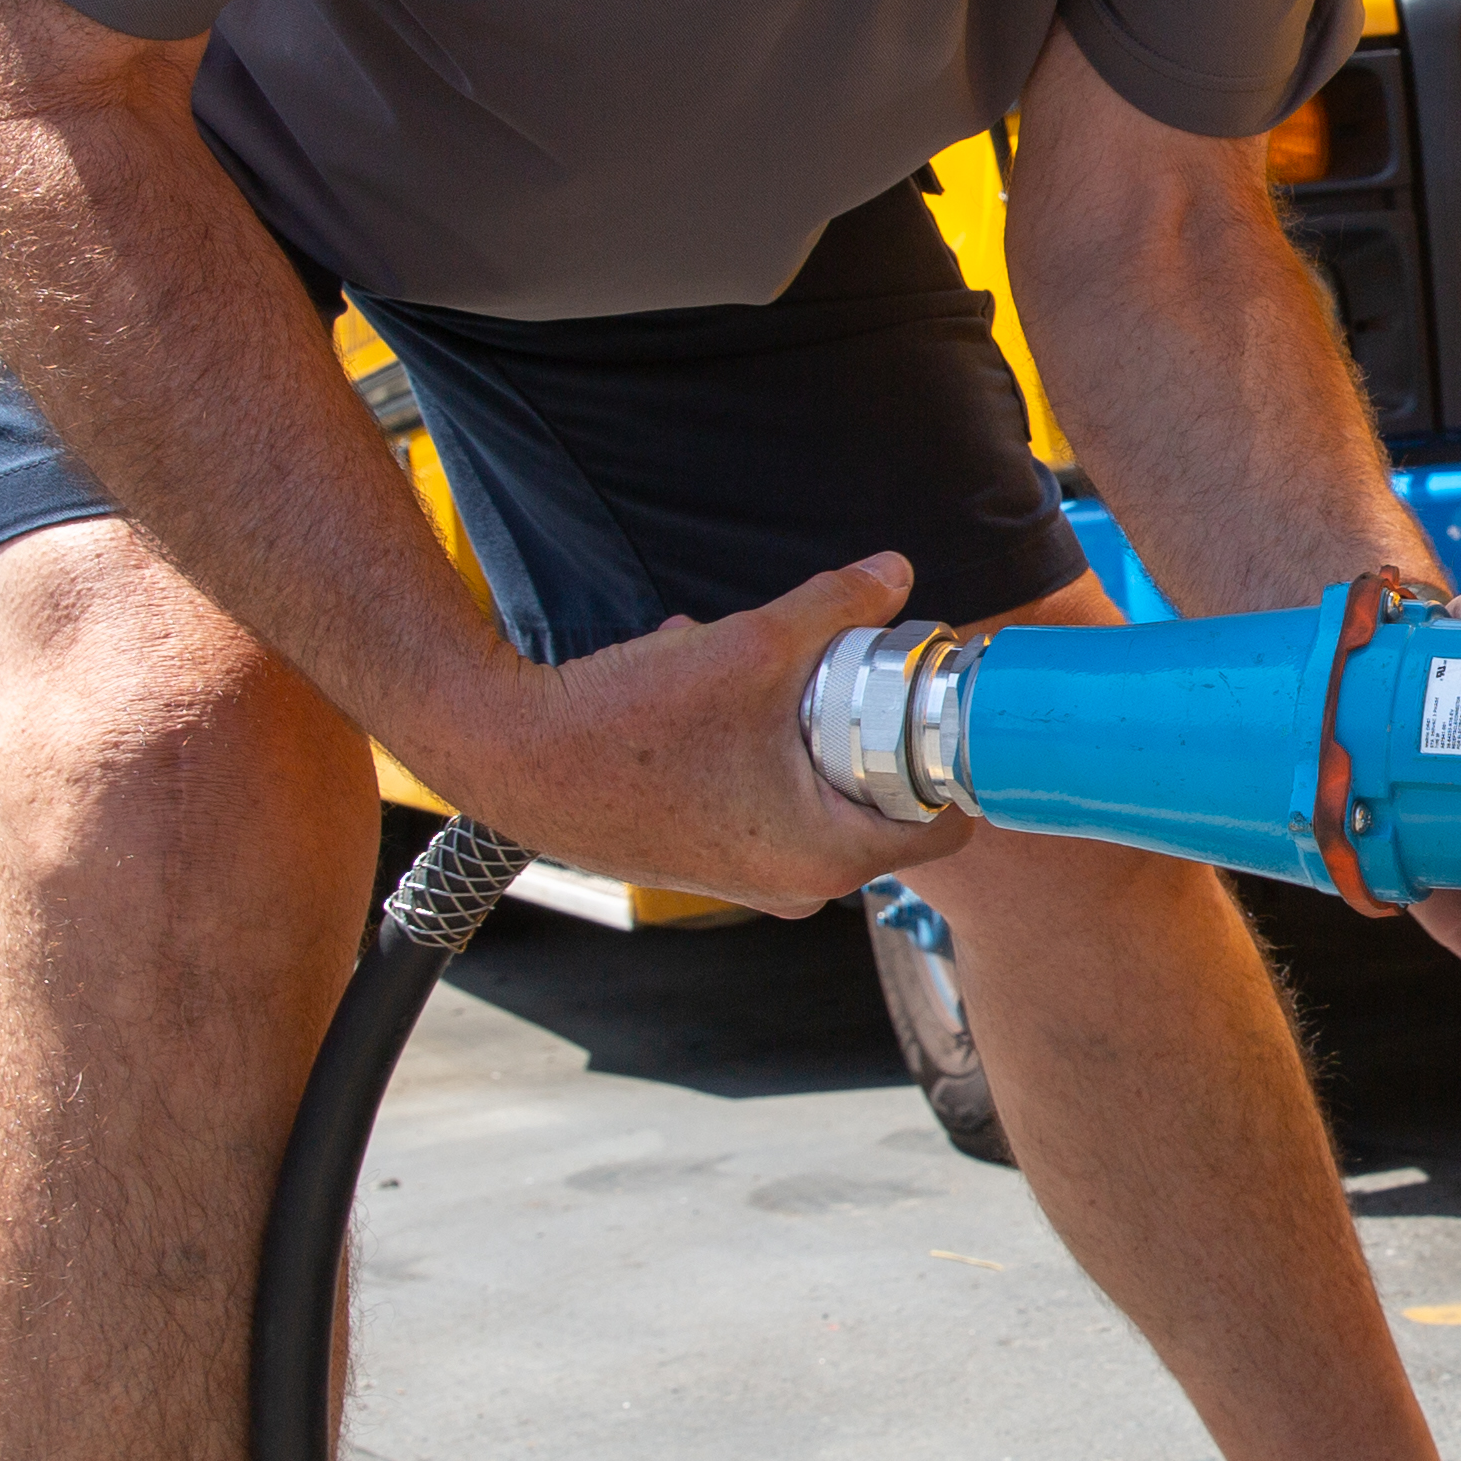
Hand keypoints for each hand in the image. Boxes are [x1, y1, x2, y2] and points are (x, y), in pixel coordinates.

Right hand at [432, 549, 931, 914]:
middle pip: (879, 799)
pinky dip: (752, 745)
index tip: (935, 702)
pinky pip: (765, 796)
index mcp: (827, 856)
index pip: (947, 823)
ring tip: (750, 673)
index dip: (949, 756)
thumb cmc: (624, 722)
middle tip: (839, 669)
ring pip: (816, 789)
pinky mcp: (711, 860)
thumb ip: (836, 607)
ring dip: (797, 726)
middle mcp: (795, 886)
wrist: (510, 756)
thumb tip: (896, 574)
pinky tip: (705, 690)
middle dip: (864, 726)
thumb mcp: (750, 646)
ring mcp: (750, 879)